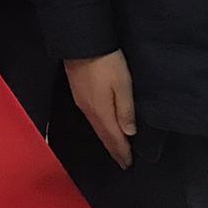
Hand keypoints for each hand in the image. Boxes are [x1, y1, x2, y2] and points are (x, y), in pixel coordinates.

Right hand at [64, 50, 136, 169]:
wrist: (81, 42)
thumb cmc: (106, 63)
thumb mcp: (123, 85)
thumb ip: (126, 110)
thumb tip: (129, 133)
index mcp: (101, 112)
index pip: (114, 139)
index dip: (122, 152)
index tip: (128, 164)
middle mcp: (89, 111)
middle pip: (103, 135)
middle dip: (114, 149)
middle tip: (122, 162)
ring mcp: (81, 102)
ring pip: (96, 127)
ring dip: (106, 139)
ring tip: (115, 148)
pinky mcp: (78, 93)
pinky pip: (91, 118)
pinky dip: (100, 127)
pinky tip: (103, 126)